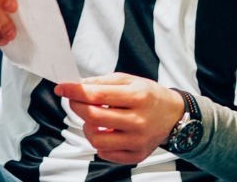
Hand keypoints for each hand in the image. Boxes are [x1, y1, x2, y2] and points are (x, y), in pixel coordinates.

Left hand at [55, 73, 184, 163]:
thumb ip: (103, 82)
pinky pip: (106, 154)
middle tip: (75, 100)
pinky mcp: (137, 155)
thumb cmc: (149, 95)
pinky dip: (101, 142)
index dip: (75, 91)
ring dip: (88, 127)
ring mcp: (138, 141)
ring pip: (96, 140)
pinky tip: (108, 132)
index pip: (98, 95)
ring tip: (95, 119)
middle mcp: (139, 120)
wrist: (174, 115)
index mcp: (138, 97)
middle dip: (77, 106)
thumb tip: (77, 86)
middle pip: (93, 117)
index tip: (62, 88)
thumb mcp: (131, 80)